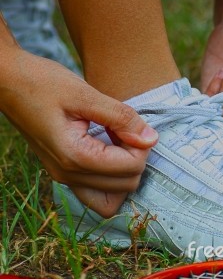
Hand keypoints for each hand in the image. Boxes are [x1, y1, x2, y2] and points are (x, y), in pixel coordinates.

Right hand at [0, 50, 157, 191]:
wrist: (9, 83)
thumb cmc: (42, 83)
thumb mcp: (85, 94)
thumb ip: (121, 117)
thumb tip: (151, 139)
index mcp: (75, 157)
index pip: (131, 168)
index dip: (141, 145)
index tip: (131, 124)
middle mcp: (69, 175)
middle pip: (127, 185)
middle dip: (135, 156)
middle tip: (123, 130)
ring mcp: (65, 177)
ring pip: (114, 195)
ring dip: (125, 168)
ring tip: (116, 139)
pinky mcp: (65, 172)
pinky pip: (98, 191)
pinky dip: (112, 175)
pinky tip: (108, 147)